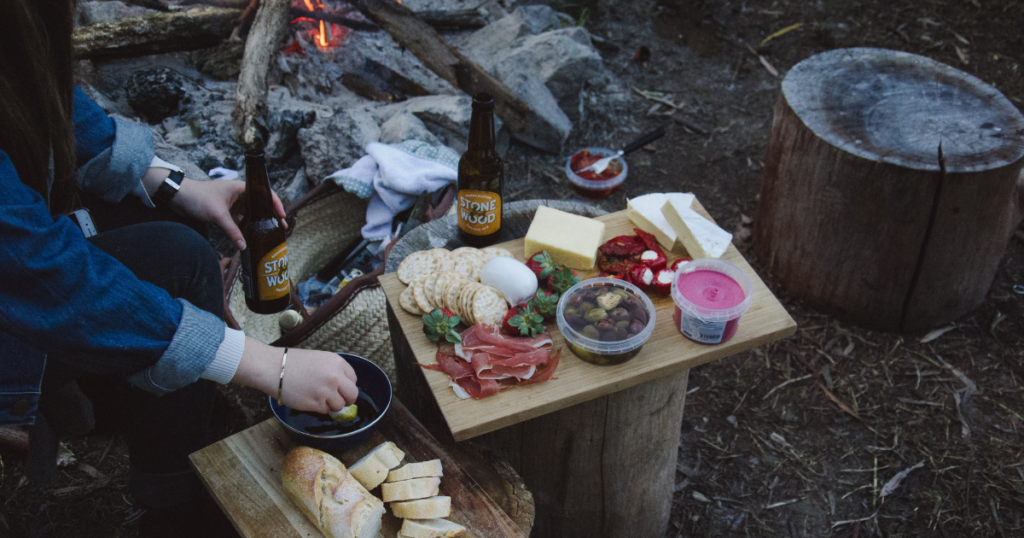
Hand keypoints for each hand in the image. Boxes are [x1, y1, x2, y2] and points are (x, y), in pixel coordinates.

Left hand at [171, 178, 286, 250]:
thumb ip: (232, 230)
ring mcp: (232, 202)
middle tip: (280, 227)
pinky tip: (251, 234)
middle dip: (271, 215)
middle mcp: (239, 194)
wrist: (176, 196)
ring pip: (251, 212)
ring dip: (259, 221)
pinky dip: (246, 225)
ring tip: (269, 232)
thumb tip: (243, 246)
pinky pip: (240, 218)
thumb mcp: (217, 214)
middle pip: (261, 204)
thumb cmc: (197, 197)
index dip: (276, 204)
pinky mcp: (225, 210)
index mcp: (241, 188)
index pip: (265, 193)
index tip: (282, 217)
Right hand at [231, 338, 358, 413]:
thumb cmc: (293, 362)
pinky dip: (319, 408)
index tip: (340, 388)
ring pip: (339, 405)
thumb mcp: (319, 359)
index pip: (353, 379)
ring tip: (318, 398)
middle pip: (352, 395)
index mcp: (337, 362)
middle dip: (346, 399)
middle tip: (337, 400)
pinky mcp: (316, 403)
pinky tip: (309, 399)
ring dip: (331, 405)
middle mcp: (335, 376)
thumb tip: (343, 386)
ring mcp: (326, 390)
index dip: (347, 385)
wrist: (273, 368)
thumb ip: (334, 370)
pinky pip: (326, 410)